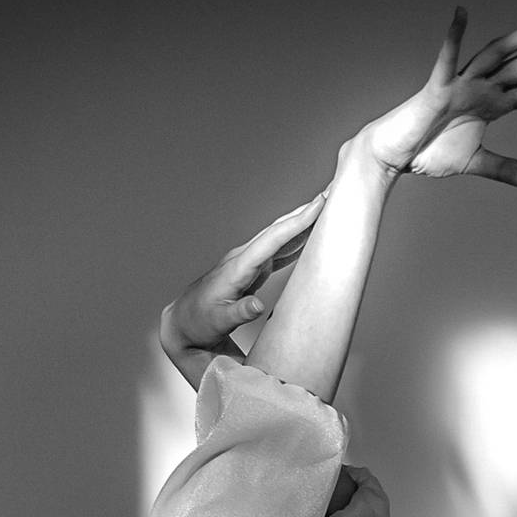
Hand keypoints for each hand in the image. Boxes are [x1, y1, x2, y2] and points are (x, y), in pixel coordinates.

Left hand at [159, 193, 325, 388]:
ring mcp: (249, 262)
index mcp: (238, 267)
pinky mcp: (253, 270)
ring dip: (302, 222)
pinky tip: (310, 235)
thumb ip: (239, 313)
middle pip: (279, 229)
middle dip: (305, 212)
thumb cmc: (200, 323)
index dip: (297, 222)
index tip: (318, 205)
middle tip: (332, 193)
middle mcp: (244, 258)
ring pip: (279, 236)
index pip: (272, 239)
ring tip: (327, 208)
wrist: (184, 322)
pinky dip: (296, 240)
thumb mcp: (218, 322)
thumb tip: (258, 306)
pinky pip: (278, 250)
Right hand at [357, 8, 516, 190]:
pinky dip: (452, 38)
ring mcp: (460, 84)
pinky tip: (461, 13)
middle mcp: (482, 86)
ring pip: (497, 55)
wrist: (393, 156)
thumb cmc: (428, 151)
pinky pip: (445, 61)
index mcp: (493, 102)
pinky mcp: (435, 89)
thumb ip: (506, 168)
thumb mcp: (474, 162)